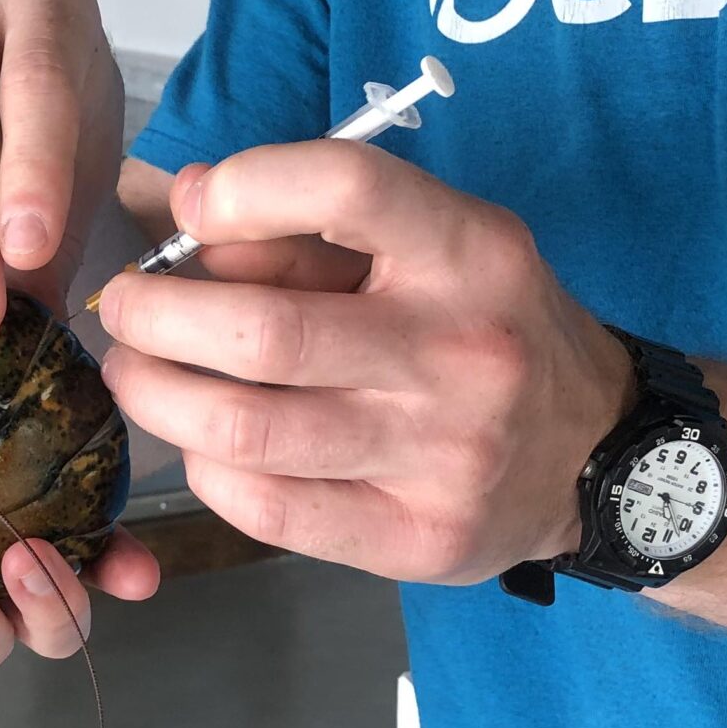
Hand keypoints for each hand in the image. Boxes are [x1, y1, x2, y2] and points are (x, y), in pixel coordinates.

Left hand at [94, 145, 635, 584]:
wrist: (603, 455)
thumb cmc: (490, 326)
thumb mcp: (439, 245)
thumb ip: (319, 222)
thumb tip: (188, 201)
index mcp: (471, 252)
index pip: (346, 187)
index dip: (246, 189)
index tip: (192, 211)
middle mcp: (460, 352)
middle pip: (264, 333)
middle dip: (156, 315)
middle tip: (123, 308)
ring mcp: (442, 456)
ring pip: (247, 430)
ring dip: (157, 397)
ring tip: (135, 373)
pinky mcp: (418, 540)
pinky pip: (270, 510)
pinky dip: (208, 471)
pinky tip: (201, 444)